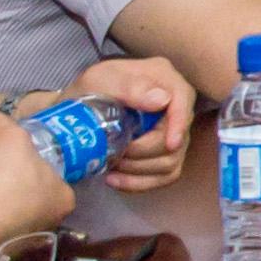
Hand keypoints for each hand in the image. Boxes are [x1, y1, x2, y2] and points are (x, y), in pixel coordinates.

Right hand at [0, 105, 84, 245]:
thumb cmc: (9, 175)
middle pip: (35, 202)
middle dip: (16, 192)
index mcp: (64, 197)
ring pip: (15, 222)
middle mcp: (52, 223)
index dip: (36, 171)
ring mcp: (27, 243)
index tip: (16, 166)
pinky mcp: (1, 255)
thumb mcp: (8, 136)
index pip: (55, 182)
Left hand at [67, 58, 197, 189]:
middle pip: (177, 138)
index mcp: (163, 78)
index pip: (183, 100)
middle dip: (145, 153)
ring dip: (140, 170)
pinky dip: (140, 183)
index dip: (179, 124)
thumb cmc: (88, 90)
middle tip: (116, 156)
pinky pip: (164, 176)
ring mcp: (171, 130)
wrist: (76, 112)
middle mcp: (174, 104)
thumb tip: (161, 100)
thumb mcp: (100, 79)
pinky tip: (116, 180)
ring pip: (172, 162)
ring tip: (112, 167)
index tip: (170, 145)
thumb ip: (129, 86)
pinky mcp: (164, 152)